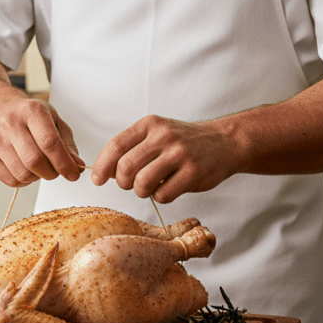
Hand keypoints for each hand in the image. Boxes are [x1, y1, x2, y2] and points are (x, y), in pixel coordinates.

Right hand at [0, 97, 85, 187]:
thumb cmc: (29, 117)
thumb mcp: (53, 121)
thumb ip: (67, 143)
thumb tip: (76, 165)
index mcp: (32, 111)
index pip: (49, 142)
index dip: (64, 162)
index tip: (73, 174)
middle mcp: (10, 123)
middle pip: (35, 161)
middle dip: (51, 173)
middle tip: (56, 171)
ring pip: (23, 173)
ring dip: (37, 177)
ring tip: (39, 167)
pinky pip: (11, 181)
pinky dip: (24, 181)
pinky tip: (25, 168)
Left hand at [89, 115, 237, 202]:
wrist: (224, 142)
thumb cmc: (184, 141)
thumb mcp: (156, 134)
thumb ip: (132, 148)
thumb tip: (104, 171)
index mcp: (149, 125)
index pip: (116, 146)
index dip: (102, 166)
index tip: (97, 180)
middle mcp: (163, 136)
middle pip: (126, 168)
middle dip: (123, 182)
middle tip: (131, 184)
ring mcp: (179, 154)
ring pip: (142, 183)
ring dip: (141, 191)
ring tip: (150, 187)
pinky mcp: (193, 172)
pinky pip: (163, 194)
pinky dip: (161, 197)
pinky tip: (169, 188)